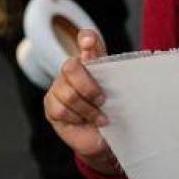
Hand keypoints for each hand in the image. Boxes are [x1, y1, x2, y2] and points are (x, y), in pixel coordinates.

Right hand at [44, 30, 119, 175]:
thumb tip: (128, 69)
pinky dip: (76, 117)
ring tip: (99, 117)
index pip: (88, 40)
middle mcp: (74, 70)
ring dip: (87, 109)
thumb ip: (117, 80)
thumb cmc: (113, 114)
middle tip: (103, 101)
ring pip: (68, 93)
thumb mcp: (120, 96)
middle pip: (71, 66)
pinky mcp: (51, 104)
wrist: (103, 140)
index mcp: (94, 62)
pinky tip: (83, 121)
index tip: (89, 42)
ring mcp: (59, 86)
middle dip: (88, 86)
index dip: (87, 38)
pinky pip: (61, 109)